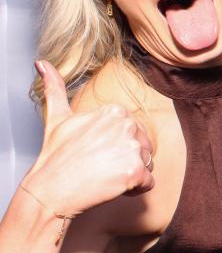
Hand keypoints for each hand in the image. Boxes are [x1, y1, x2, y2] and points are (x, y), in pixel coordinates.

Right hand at [20, 61, 154, 218]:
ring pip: (148, 164)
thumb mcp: (57, 118)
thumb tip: (42, 64)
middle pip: (144, 147)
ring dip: (131, 174)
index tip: (96, 152)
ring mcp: (132, 148)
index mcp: (115, 111)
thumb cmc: (55, 156)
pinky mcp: (136, 171)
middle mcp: (127, 125)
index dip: (117, 146)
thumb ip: (55, 88)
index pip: (134, 132)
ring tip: (105, 176)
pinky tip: (113, 187)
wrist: (51, 189)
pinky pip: (149, 182)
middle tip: (100, 166)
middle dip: (127, 159)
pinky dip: (135, 189)